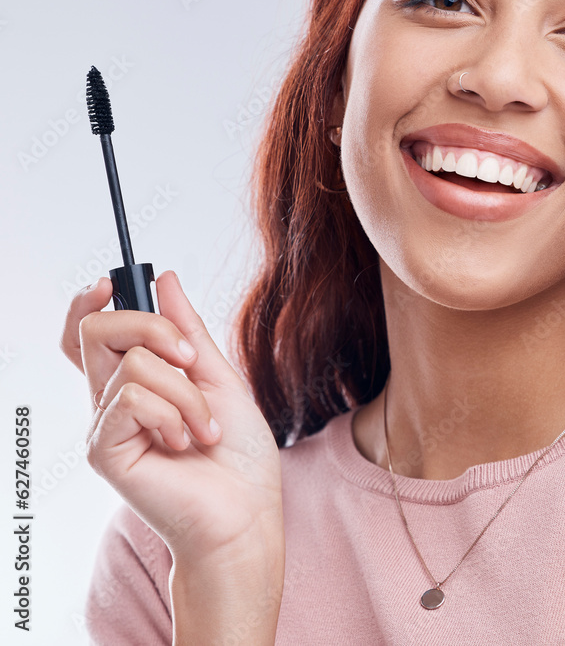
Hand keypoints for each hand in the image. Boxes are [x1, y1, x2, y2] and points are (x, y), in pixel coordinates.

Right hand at [62, 271, 283, 562]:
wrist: (246, 511)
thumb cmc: (238, 454)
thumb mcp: (220, 377)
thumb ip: (188, 331)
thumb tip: (165, 279)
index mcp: (137, 383)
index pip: (92, 335)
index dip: (91, 302)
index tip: (115, 280)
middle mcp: (113, 402)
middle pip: (97, 330)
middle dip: (152, 327)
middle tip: (190, 360)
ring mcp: (106, 426)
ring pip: (133, 362)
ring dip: (188, 393)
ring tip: (206, 429)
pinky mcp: (105, 451)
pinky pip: (133, 398)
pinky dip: (175, 413)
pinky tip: (186, 443)